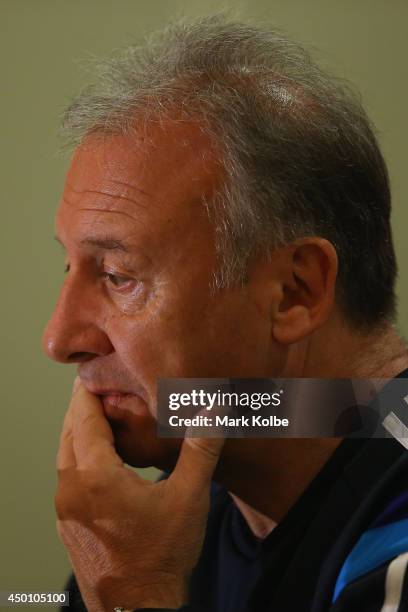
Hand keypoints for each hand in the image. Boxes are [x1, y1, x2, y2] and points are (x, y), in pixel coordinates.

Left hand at [55, 379, 223, 611]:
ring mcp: (65, 510)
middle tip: (97, 387)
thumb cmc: (161, 556)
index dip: (87, 392)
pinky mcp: (68, 525)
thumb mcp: (189, 497)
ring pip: (65, 457)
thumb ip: (202, 448)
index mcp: (95, 476)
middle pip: (69, 433)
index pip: (83, 418)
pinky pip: (67, 478)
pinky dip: (78, 458)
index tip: (94, 372)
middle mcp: (71, 489)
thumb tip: (216, 407)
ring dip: (79, 433)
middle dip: (82, 408)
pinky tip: (100, 462)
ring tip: (100, 418)